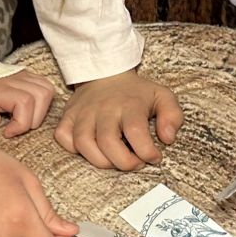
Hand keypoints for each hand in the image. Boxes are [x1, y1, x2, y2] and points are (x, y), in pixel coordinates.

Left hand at [0, 70, 55, 137]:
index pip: (24, 101)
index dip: (22, 123)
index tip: (7, 133)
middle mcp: (10, 78)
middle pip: (42, 94)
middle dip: (34, 118)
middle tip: (16, 129)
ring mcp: (18, 74)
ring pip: (46, 88)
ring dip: (41, 109)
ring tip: (23, 121)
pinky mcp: (21, 74)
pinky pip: (43, 84)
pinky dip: (42, 100)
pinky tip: (27, 111)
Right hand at [54, 70, 183, 169]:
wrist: (105, 73)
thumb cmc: (136, 92)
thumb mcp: (162, 96)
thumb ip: (172, 116)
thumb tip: (167, 139)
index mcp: (129, 104)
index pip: (135, 131)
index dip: (146, 152)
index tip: (154, 157)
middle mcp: (104, 108)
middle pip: (107, 141)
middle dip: (124, 162)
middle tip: (135, 163)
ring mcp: (83, 113)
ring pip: (83, 143)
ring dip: (100, 160)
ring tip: (114, 161)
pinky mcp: (68, 116)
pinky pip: (63, 137)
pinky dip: (73, 149)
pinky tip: (91, 150)